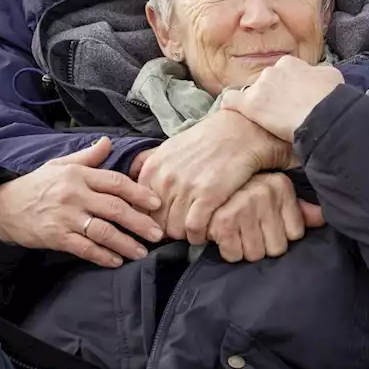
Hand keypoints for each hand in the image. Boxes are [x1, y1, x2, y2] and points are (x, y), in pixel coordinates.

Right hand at [0, 137, 162, 267]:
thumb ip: (88, 157)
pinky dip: (102, 256)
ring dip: (125, 243)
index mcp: (79, 175)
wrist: (2, 206)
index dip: (139, 193)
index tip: (156, 204)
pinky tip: (116, 261)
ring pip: (103, 231)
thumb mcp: (61, 165)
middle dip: (140, 222)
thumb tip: (108, 142)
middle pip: (115, 208)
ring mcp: (65, 217)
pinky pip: (84, 248)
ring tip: (142, 252)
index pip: (116, 183)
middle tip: (158, 233)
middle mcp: (74, 194)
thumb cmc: (37, 184)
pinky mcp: (55, 237)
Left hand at [136, 109, 291, 245]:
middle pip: (157, 223)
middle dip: (168, 230)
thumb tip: (130, 176)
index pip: (140, 209)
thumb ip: (146, 163)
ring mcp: (186, 187)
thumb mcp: (168, 146)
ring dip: (185, 235)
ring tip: (195, 230)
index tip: (165, 221)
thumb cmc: (205, 141)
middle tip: (182, 228)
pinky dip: (199, 235)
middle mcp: (165, 179)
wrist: (239, 132)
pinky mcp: (208, 195)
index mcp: (152, 168)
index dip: (152, 220)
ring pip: (175, 230)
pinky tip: (205, 231)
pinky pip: (194, 229)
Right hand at [207, 173, 325, 262]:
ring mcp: (245, 206)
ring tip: (236, 232)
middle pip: (277, 248)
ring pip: (256, 254)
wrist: (200, 168)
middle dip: (262, 244)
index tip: (265, 223)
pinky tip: (223, 235)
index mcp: (280, 185)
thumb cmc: (239, 184)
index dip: (279, 233)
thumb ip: (300, 207)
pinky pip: (234, 255)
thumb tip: (323, 218)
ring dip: (243, 248)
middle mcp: (266, 193)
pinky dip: (227, 250)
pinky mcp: (224, 221)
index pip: (296, 234)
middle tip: (248, 230)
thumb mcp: (273, 189)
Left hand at [220, 56, 343, 142]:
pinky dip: (232, 105)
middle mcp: (271, 70)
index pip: (282, 72)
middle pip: (267, 83)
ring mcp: (259, 87)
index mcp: (289, 63)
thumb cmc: (332, 97)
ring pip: (252, 93)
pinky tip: (233, 112)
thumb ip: (317, 72)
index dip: (288, 86)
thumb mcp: (331, 75)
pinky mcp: (250, 105)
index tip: (293, 98)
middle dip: (272, 95)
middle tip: (283, 111)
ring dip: (258, 103)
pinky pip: (231, 100)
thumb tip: (314, 75)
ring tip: (268, 120)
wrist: (324, 116)